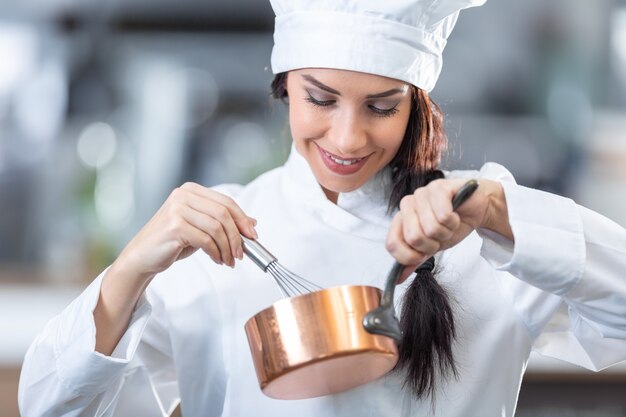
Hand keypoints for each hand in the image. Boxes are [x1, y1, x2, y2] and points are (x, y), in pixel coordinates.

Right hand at [113, 182, 257, 284]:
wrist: (142, 257)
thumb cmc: (171, 242)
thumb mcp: (201, 228)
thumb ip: (223, 222)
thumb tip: (253, 222)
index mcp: (191, 190)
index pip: (226, 202)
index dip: (243, 219)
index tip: (253, 236)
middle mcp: (183, 195)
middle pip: (224, 213)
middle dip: (237, 236)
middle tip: (241, 253)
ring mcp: (177, 209)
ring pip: (217, 228)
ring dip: (227, 248)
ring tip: (228, 260)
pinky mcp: (174, 226)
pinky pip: (206, 240)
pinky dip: (216, 253)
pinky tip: (217, 260)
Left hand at [386, 178, 511, 282]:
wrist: (477, 208)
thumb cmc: (452, 225)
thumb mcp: (431, 247)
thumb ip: (414, 260)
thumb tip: (397, 279)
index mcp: (401, 220)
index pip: (392, 244)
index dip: (410, 256)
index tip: (424, 254)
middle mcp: (407, 205)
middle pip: (413, 237)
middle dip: (433, 244)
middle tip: (441, 235)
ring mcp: (421, 194)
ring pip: (430, 228)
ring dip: (446, 232)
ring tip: (449, 224)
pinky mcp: (438, 187)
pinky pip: (443, 216)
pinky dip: (454, 222)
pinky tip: (455, 214)